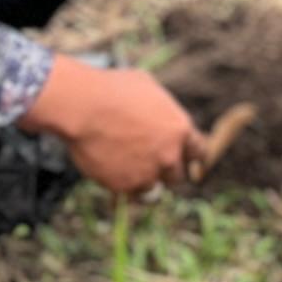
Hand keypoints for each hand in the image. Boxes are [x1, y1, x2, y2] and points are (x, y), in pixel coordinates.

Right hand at [19, 57, 195, 195]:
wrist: (82, 107)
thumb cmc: (112, 89)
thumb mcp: (148, 88)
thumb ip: (162, 110)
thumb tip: (162, 115)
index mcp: (180, 129)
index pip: (199, 152)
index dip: (191, 155)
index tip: (184, 159)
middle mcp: (169, 155)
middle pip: (177, 176)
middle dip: (165, 170)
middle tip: (149, 162)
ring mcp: (148, 173)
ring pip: (153, 189)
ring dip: (143, 180)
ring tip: (128, 167)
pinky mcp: (125, 186)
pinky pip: (128, 193)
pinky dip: (120, 184)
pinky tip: (110, 169)